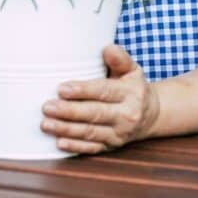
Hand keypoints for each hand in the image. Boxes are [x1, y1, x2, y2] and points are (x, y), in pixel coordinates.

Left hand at [41, 45, 159, 153]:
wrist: (151, 115)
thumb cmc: (133, 87)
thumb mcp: (132, 69)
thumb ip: (120, 58)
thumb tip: (107, 48)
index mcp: (131, 93)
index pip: (104, 91)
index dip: (83, 91)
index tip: (61, 89)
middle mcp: (127, 115)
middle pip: (95, 114)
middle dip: (69, 112)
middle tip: (47, 107)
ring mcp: (119, 133)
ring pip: (90, 132)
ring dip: (67, 129)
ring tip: (46, 124)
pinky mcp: (112, 146)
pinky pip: (92, 148)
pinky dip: (76, 147)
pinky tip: (59, 143)